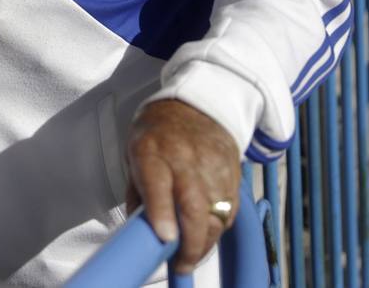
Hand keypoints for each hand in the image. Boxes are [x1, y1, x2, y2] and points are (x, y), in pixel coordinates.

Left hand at [126, 100, 240, 273]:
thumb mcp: (135, 155)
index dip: (162, 213)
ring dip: (205, 241)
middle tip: (181, 264)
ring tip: (192, 253)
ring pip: (216, 214)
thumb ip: (139, 193)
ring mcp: (212, 164)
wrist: (196, 105)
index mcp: (152, 151)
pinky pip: (229, 210)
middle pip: (194, 206)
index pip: (157, 184)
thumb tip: (141, 233)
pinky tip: (208, 232)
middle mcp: (184, 158)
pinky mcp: (233, 171)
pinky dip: (219, 227)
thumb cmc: (158, 134)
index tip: (165, 239)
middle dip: (190, 244)